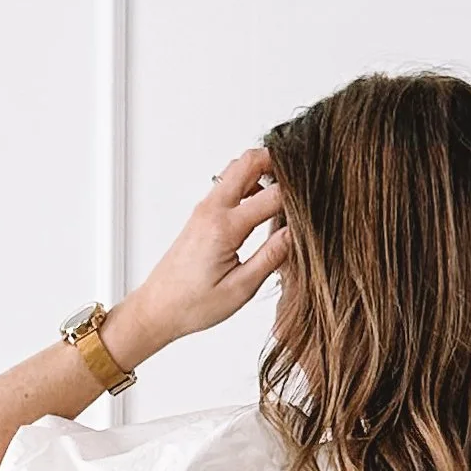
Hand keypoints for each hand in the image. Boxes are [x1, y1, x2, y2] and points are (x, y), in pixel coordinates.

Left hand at [111, 147, 288, 351]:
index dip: (296, 198)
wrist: (157, 308)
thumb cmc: (192, 305)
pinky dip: (247, 184)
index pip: (272, 197)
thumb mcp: (240, 289)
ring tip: (283, 193)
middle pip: (248, 162)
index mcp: (224, 228)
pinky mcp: (201, 215)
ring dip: (261, 171)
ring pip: (236, 169)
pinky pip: (227, 185)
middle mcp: (212, 210)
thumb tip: (295, 234)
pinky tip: (261, 206)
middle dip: (277, 163)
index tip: (313, 205)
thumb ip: (270, 257)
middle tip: (299, 179)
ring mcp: (204, 209)